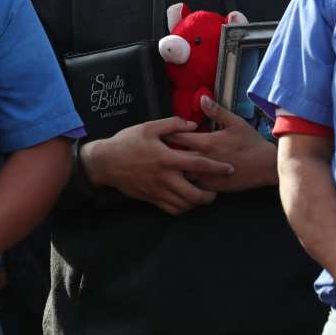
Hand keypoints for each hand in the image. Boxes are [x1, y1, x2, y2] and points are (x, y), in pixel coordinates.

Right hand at [81, 116, 234, 214]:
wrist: (105, 162)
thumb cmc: (128, 141)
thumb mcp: (150, 127)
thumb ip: (173, 124)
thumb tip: (194, 124)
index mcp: (167, 158)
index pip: (198, 164)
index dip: (217, 167)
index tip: (230, 168)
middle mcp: (165, 178)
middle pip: (194, 194)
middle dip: (210, 195)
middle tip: (217, 190)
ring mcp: (157, 191)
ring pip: (184, 205)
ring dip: (197, 203)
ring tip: (204, 196)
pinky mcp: (151, 199)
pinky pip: (171, 210)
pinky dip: (182, 208)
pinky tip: (186, 201)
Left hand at [165, 96, 277, 191]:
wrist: (266, 166)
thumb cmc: (250, 142)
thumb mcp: (235, 123)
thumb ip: (216, 111)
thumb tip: (201, 97)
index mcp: (206, 142)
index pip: (177, 136)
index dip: (166, 133)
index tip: (158, 132)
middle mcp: (202, 159)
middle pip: (173, 156)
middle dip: (163, 152)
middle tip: (154, 150)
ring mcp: (206, 175)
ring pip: (180, 174)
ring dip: (172, 169)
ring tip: (163, 165)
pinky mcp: (211, 187)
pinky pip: (190, 187)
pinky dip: (183, 183)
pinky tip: (178, 180)